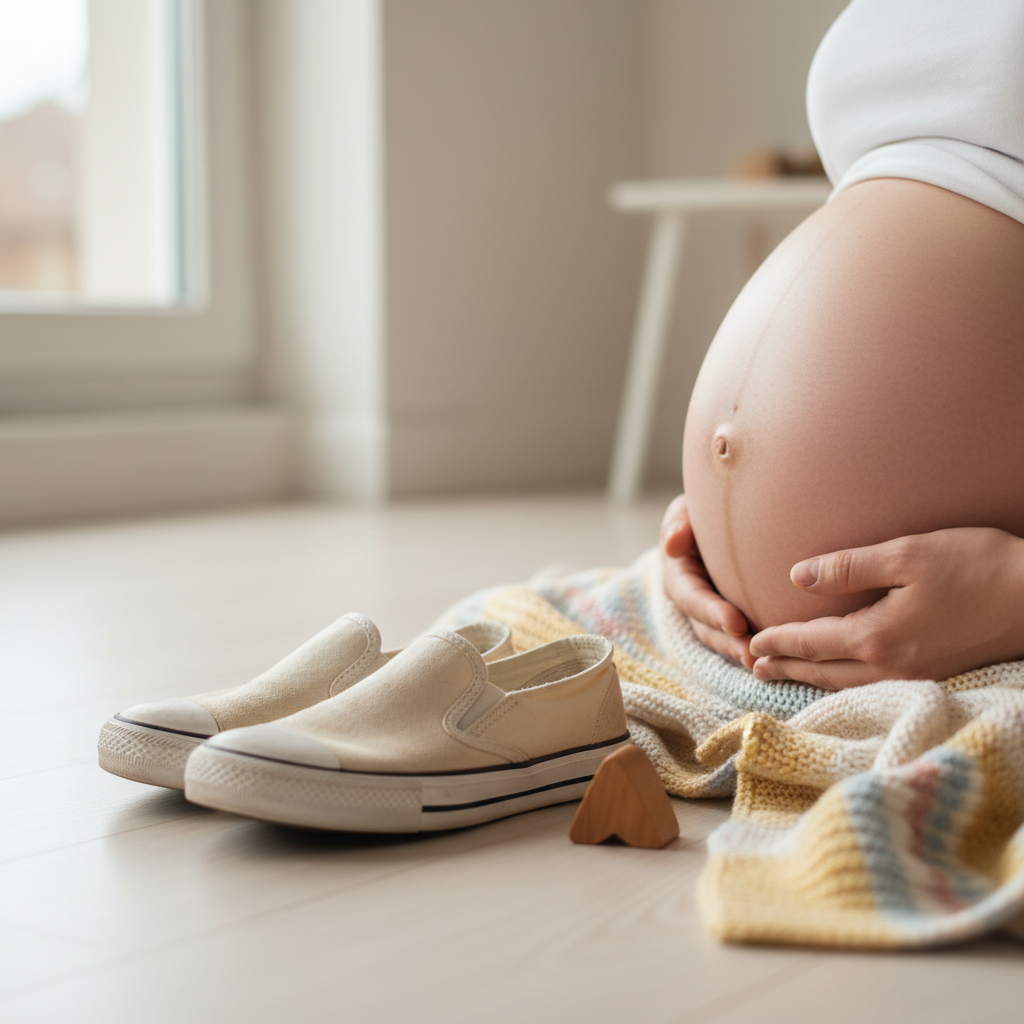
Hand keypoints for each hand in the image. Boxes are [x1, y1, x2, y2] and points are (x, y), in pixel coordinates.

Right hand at [661, 494, 753, 667]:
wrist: (721, 523)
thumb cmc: (704, 513)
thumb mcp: (686, 511)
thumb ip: (678, 523)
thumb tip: (673, 545)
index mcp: (678, 576)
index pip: (692, 598)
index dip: (711, 612)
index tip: (736, 624)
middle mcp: (692, 601)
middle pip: (707, 629)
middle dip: (729, 644)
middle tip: (754, 657)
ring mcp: (711, 614)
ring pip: (723, 640)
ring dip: (741, 653)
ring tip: (765, 665)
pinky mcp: (732, 619)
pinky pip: (741, 638)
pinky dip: (756, 648)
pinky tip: (779, 657)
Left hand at [749, 527, 1023, 687]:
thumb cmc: (979, 567)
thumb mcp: (908, 554)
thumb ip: (849, 567)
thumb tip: (797, 576)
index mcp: (878, 636)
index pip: (812, 642)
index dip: (779, 641)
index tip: (751, 643)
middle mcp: (891, 665)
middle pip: (824, 671)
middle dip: (786, 668)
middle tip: (752, 668)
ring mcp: (915, 676)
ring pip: (847, 684)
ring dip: (812, 680)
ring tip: (786, 677)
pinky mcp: (936, 675)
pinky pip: (873, 686)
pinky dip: (843, 684)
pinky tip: (842, 678)